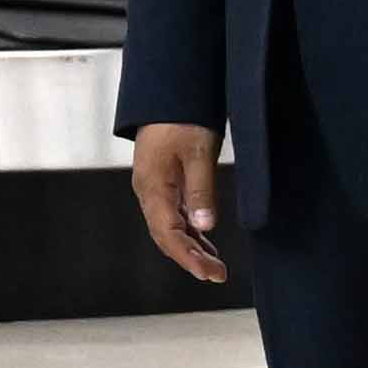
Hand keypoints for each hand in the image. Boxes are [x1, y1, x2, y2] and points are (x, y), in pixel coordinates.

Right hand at [129, 123, 226, 285]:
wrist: (167, 92)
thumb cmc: (182, 118)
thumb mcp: (198, 152)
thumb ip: (201, 190)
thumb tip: (205, 227)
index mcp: (153, 187)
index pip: (169, 234)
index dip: (189, 257)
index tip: (210, 273)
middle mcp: (148, 192)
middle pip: (166, 236)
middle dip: (190, 258)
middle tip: (218, 275)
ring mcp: (153, 188)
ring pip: (169, 228)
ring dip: (191, 248)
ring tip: (215, 266)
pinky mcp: (162, 182)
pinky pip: (172, 215)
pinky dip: (189, 232)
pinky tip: (205, 241)